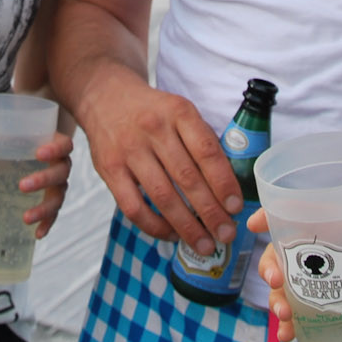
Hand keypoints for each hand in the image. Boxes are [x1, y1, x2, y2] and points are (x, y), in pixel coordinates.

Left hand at [21, 129, 74, 236]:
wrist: (33, 149)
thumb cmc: (20, 141)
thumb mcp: (6, 137)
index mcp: (54, 144)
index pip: (64, 144)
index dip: (54, 149)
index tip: (38, 154)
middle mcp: (61, 164)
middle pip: (61, 172)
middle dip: (43, 180)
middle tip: (22, 186)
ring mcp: (59, 184)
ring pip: (58, 197)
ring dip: (44, 208)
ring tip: (26, 218)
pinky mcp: (52, 199)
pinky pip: (54, 213)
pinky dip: (47, 223)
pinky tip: (37, 234)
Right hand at [75, 66, 241, 258]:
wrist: (105, 96)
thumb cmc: (152, 111)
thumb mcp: (180, 110)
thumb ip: (201, 141)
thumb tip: (227, 186)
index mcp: (178, 112)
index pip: (206, 151)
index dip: (224, 183)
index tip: (236, 207)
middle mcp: (153, 130)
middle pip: (187, 178)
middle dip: (210, 212)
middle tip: (227, 234)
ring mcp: (129, 150)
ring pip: (162, 196)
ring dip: (186, 226)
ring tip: (205, 244)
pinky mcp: (109, 169)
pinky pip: (133, 206)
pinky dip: (155, 226)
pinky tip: (172, 234)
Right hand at [253, 215, 341, 341]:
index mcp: (338, 226)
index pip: (298, 212)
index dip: (272, 213)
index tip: (255, 223)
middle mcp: (323, 251)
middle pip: (283, 252)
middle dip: (270, 266)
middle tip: (275, 282)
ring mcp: (322, 280)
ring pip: (286, 286)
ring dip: (277, 300)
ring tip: (284, 319)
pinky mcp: (327, 304)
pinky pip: (300, 312)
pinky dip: (290, 324)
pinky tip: (288, 336)